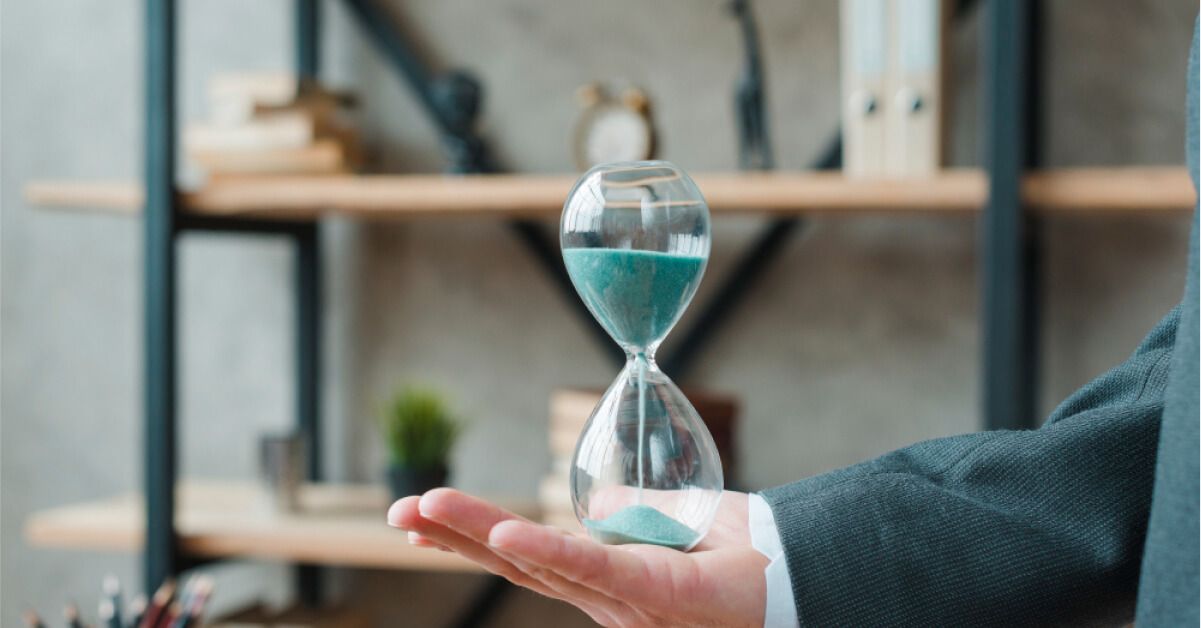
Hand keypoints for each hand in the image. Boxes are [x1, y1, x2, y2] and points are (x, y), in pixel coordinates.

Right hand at [387, 489, 766, 627]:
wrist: (809, 583)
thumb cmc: (748, 560)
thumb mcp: (682, 522)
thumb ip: (636, 512)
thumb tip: (598, 504)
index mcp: (607, 581)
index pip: (526, 559)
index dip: (472, 539)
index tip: (421, 519)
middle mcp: (606, 598)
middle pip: (516, 564)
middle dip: (452, 537)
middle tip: (397, 512)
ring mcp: (628, 600)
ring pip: (540, 563)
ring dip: (477, 533)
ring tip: (423, 508)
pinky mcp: (658, 591)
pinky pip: (596, 569)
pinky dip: (547, 550)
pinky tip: (506, 535)